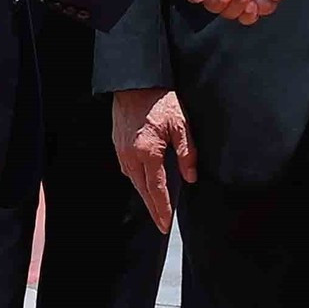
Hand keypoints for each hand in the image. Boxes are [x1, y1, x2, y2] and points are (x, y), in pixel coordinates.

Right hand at [112, 87, 195, 232]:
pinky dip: (137, 179)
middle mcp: (131, 155)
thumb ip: (187, 153)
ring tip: (156, 205)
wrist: (135, 83)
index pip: (157, 189)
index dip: (162, 208)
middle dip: (152, 207)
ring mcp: (122, 151)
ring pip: (134, 181)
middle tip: (161, 223)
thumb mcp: (181, 125)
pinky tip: (145, 181)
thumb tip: (191, 177)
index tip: (165, 224)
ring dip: (144, 194)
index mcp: (148, 152)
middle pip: (142, 190)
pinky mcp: (117, 144)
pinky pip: (127, 169)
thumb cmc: (160, 100)